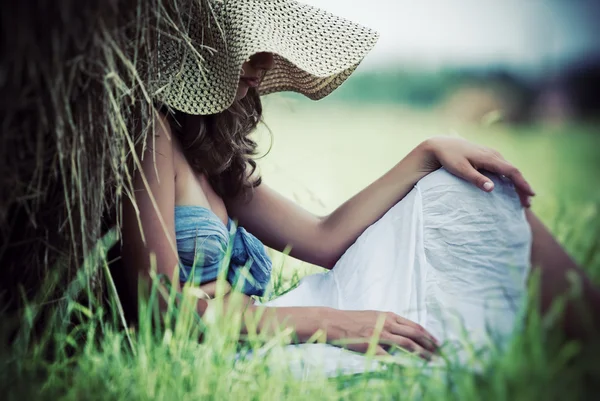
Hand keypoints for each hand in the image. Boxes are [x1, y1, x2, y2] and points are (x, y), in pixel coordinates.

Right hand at [323, 309, 438, 359]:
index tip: (438, 344)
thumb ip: (388, 324)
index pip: (415, 326)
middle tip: (441, 354)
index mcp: (389, 316)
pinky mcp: (371, 345)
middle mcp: (387, 323)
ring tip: (432, 361)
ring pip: (407, 343)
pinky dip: (402, 362)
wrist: (333, 322)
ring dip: (422, 353)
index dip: (428, 335)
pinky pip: (390, 356)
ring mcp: (380, 334)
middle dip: (430, 345)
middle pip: (415, 334)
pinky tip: (410, 368)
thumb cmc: (352, 320)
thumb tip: (401, 334)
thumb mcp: (373, 317)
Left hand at [418, 137, 534, 206]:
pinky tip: (510, 187)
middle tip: (528, 204)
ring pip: (509, 169)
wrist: (440, 144)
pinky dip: (509, 178)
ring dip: (517, 183)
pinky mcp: (487, 156)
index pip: (511, 172)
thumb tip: (492, 188)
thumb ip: (476, 179)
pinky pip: (503, 167)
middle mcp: (493, 154)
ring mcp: (491, 154)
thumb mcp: (461, 170)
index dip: (522, 184)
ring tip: (522, 198)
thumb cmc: (449, 158)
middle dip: (522, 187)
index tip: (531, 195)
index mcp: (489, 158)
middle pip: (513, 171)